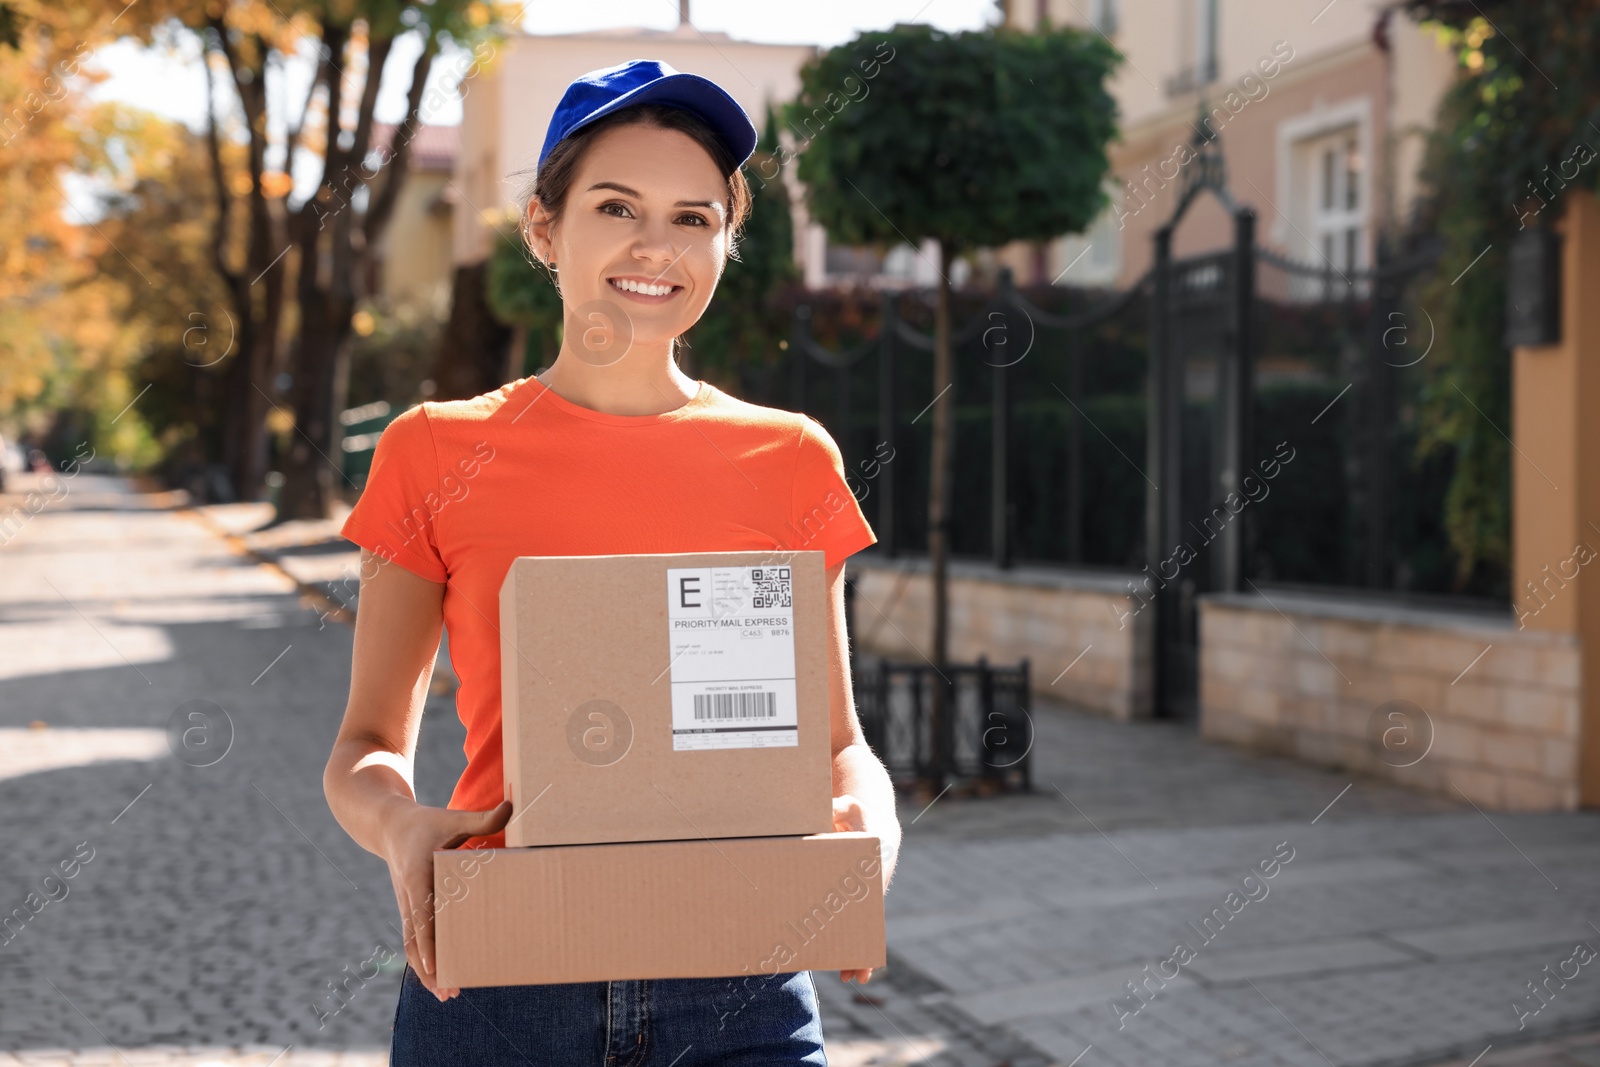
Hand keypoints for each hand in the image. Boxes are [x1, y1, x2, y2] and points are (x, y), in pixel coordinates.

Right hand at [381, 798, 511, 1002]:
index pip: (422, 915)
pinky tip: (439, 975)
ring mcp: (407, 906)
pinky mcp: (411, 909)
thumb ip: (481, 818)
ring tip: (446, 994)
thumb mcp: (451, 818)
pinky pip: (415, 939)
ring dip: (426, 970)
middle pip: (416, 940)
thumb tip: (513, 807)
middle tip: (448, 991)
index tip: (436, 964)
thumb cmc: (425, 822)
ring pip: (413, 945)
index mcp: (418, 876)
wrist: (389, 826)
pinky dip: (425, 959)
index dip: (429, 941)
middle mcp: (409, 896)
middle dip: (430, 968)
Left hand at [831, 794, 873, 983]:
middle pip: (864, 926)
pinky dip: (849, 940)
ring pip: (859, 929)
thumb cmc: (859, 815)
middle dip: (859, 951)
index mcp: (870, 874)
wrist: (874, 820)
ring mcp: (863, 895)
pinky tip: (841, 961)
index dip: (864, 927)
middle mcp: (869, 889)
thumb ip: (841, 806)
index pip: (867, 906)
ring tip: (846, 976)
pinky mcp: (853, 896)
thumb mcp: (852, 805)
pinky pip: (851, 922)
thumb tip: (831, 808)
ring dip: (854, 952)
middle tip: (850, 976)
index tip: (862, 944)